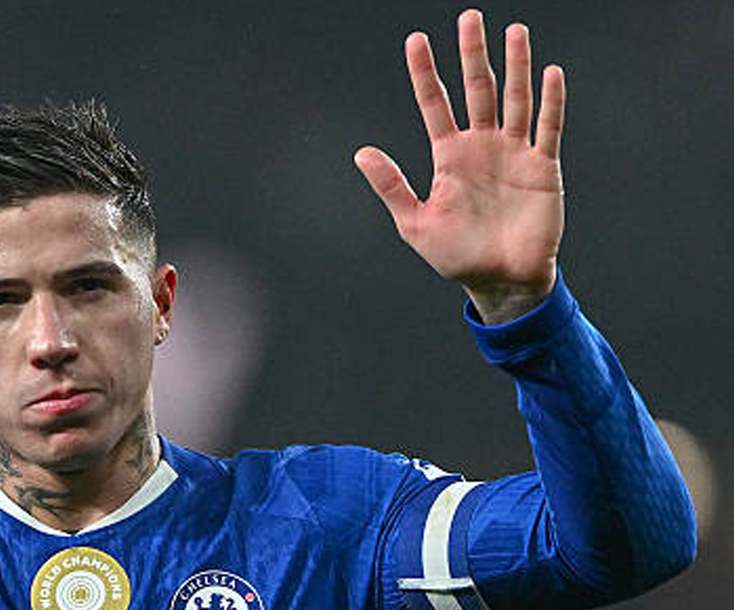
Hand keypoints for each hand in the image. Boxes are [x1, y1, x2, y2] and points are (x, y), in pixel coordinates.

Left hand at [355, 9, 565, 323]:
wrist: (500, 281)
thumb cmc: (455, 255)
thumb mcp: (415, 223)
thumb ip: (392, 187)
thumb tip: (361, 153)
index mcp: (449, 156)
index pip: (434, 103)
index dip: (425, 72)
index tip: (415, 39)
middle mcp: (481, 146)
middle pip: (476, 90)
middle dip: (472, 55)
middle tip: (468, 18)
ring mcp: (513, 153)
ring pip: (515, 99)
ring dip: (515, 66)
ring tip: (514, 30)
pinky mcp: (542, 167)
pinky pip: (547, 128)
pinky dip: (550, 102)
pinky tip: (550, 73)